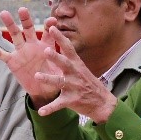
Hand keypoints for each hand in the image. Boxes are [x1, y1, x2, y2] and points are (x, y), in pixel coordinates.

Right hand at [0, 8, 65, 106]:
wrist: (43, 89)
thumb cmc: (54, 76)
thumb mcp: (60, 68)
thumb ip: (61, 60)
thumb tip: (69, 60)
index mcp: (46, 45)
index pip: (48, 33)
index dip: (50, 26)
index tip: (53, 20)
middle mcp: (32, 45)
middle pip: (29, 29)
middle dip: (26, 19)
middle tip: (23, 9)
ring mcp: (21, 51)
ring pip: (14, 35)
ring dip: (9, 25)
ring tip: (4, 13)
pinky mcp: (12, 61)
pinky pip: (1, 54)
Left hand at [0, 11, 117, 122]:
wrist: (102, 103)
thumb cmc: (88, 83)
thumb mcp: (81, 68)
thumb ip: (69, 59)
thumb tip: (58, 43)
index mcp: (77, 64)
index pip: (68, 48)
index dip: (60, 37)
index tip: (51, 27)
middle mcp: (75, 74)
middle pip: (64, 63)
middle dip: (55, 57)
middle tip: (46, 50)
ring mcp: (74, 87)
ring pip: (60, 82)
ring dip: (49, 79)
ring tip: (37, 76)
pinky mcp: (71, 100)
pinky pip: (58, 104)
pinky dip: (49, 108)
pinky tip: (41, 112)